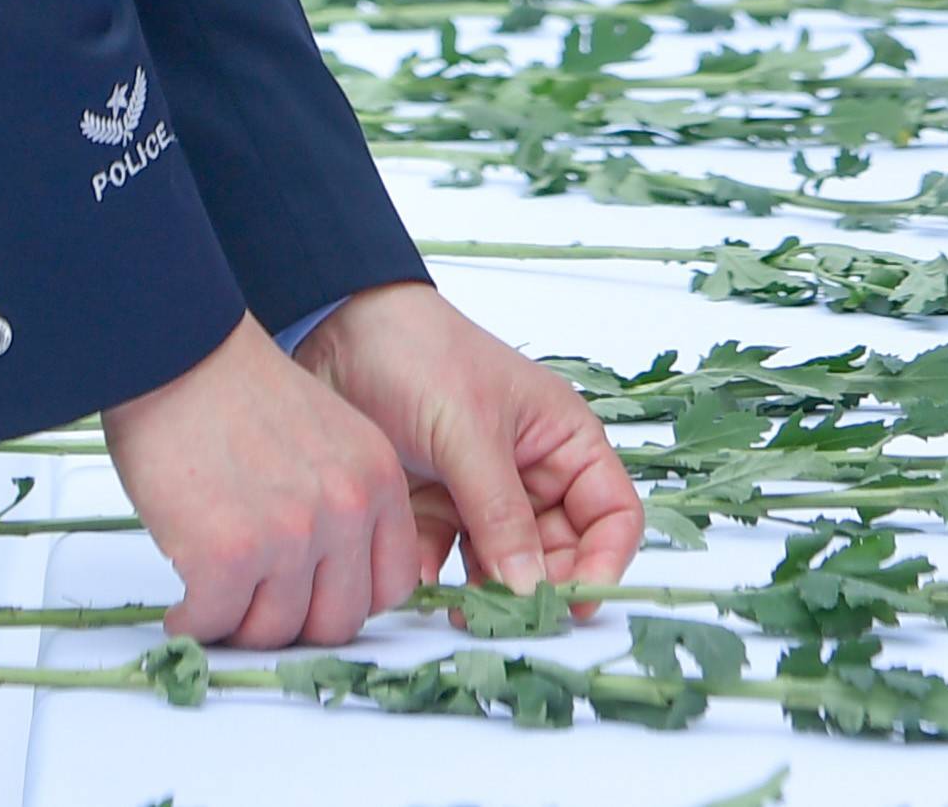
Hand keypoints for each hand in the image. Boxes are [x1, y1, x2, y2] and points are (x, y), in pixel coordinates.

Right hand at [97, 314, 418, 647]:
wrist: (178, 351)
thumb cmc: (235, 390)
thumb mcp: (329, 437)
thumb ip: (344, 501)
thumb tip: (329, 577)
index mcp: (376, 479)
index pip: (392, 584)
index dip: (346, 600)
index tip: (311, 598)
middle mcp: (345, 509)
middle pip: (337, 620)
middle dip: (292, 624)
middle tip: (255, 607)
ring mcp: (290, 535)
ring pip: (275, 630)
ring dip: (238, 624)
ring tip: (214, 601)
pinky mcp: (228, 554)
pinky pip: (214, 623)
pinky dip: (192, 623)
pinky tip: (182, 605)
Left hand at [292, 281, 645, 598]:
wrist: (336, 330)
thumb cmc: (421, 356)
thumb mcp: (470, 434)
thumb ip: (502, 515)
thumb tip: (531, 590)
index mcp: (563, 440)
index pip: (610, 514)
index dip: (603, 562)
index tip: (574, 604)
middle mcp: (532, 471)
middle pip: (561, 551)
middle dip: (539, 587)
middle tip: (506, 616)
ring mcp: (482, 492)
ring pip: (505, 564)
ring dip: (488, 592)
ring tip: (464, 611)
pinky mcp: (435, 506)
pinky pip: (450, 558)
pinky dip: (439, 574)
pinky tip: (418, 574)